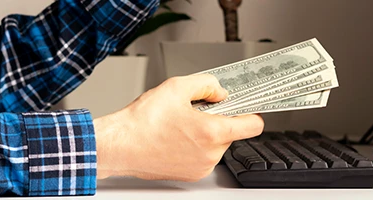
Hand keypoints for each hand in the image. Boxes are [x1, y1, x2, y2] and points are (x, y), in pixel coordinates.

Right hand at [94, 74, 263, 181]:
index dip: (250, 111)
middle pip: (231, 133)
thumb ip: (207, 84)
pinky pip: (203, 156)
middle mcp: (210, 154)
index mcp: (212, 133)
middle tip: (196, 110)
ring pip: (216, 145)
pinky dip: (195, 146)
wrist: (119, 145)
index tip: (246, 106)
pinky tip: (175, 137)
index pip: (253, 125)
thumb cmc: (142, 121)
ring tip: (180, 124)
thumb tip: (220, 91)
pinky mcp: (190, 175)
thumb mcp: (177, 87)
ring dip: (206, 133)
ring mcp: (201, 167)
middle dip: (218, 120)